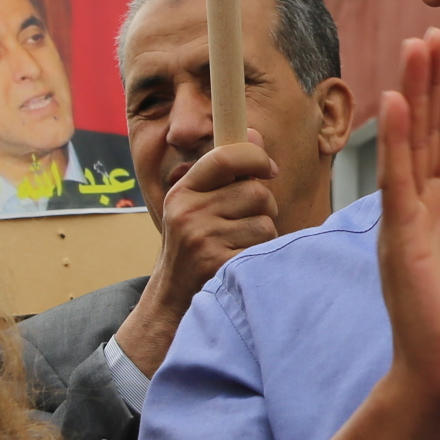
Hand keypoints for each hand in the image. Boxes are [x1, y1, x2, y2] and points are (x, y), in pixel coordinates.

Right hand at [114, 134, 282, 377]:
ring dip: (262, 236)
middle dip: (262, 208)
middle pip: (256, 192)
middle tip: (246, 224)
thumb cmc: (192, 250)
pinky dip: (259, 257)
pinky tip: (240, 265)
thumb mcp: (197, 208)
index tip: (268, 168)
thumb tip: (256, 135)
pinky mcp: (217, 263)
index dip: (255, 156)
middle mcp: (188, 212)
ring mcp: (201, 238)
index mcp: (182, 192)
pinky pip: (262, 249)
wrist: (170, 303)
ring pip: (265, 222)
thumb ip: (225, 175)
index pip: (225, 156)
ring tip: (239, 247)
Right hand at [375, 29, 439, 407]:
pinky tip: (400, 103)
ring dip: (412, 95)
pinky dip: (400, 141)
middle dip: (427, 82)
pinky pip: (401, 183)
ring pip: (409, 146)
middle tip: (431, 30)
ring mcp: (403, 223)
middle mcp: (414, 210)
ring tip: (415, 47)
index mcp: (435, 212)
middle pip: (423, 133)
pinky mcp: (402, 242)